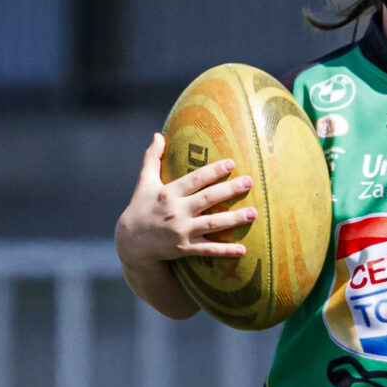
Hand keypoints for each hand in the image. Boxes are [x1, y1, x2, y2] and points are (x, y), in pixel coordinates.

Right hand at [114, 134, 254, 272]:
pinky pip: (208, 250)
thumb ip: (152, 158)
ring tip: (254, 213)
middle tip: (250, 182)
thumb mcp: (144, 182)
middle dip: (230, 190)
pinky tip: (243, 250)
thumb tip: (158, 135)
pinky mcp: (184, 248)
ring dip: (234, 219)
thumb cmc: (141, 208)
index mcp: (168, 193)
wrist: (131, 242)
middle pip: (208, 198)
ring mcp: (181, 230)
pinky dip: (225, 251)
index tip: (231, 163)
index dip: (213, 171)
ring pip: (212, 224)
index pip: (195, 179)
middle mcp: (176, 211)